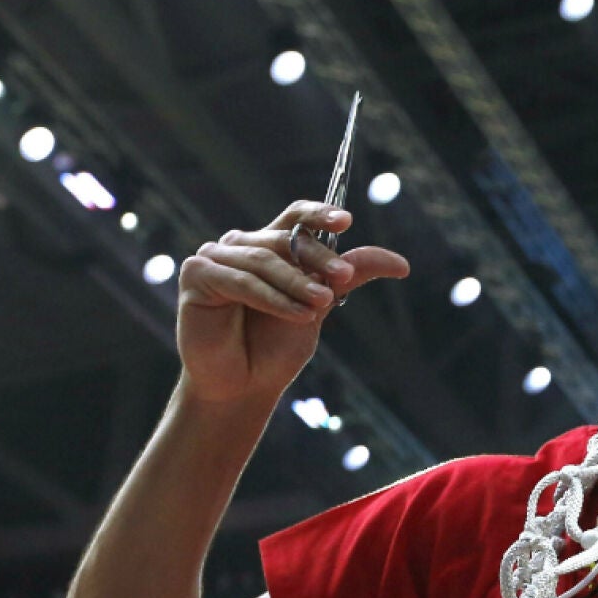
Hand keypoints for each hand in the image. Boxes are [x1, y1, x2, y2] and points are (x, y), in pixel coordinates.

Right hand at [176, 200, 409, 403]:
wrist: (245, 385)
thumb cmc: (277, 345)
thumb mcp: (320, 305)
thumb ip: (350, 276)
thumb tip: (401, 263)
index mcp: (270, 245)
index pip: (296, 217)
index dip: (319, 212)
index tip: (347, 221)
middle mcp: (241, 245)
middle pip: (284, 239)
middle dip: (317, 258)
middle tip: (344, 276)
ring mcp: (215, 256)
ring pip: (265, 261)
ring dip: (297, 284)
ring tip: (322, 305)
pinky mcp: (196, 275)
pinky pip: (241, 281)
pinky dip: (272, 298)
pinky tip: (298, 314)